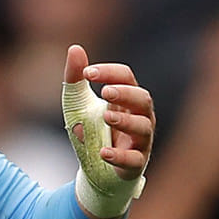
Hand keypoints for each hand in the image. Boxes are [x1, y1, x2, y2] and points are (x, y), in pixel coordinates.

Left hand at [62, 45, 153, 218]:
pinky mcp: (134, 164)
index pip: (127, 77)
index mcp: (126, 99)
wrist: (93, 171)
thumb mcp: (77, 104)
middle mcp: (139, 117)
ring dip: (125, 121)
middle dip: (126, 94)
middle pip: (143, 99)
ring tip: (106, 116)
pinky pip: (134, 159)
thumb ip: (75, 78)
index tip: (88, 73)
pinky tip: (103, 152)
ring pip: (144, 128)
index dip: (111, 72)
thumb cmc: (90, 132)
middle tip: (106, 92)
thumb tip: (75, 48)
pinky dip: (119, 156)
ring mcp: (140, 142)